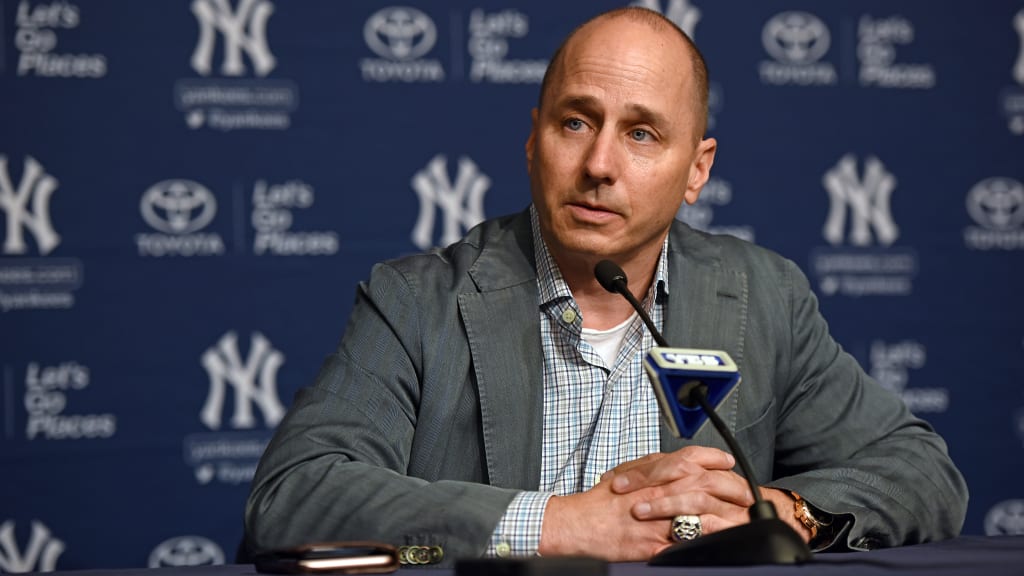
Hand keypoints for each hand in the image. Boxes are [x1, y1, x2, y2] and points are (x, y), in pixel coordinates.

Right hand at [538, 447, 745, 559]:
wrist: (579, 525)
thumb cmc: (599, 502)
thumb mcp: (625, 472)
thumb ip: (651, 465)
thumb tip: (674, 459)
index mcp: (650, 475)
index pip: (689, 459)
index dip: (713, 458)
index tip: (728, 462)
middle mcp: (657, 494)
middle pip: (702, 485)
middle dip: (729, 487)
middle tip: (746, 491)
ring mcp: (657, 521)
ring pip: (699, 514)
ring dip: (725, 516)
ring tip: (742, 517)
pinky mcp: (654, 545)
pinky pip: (685, 543)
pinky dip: (705, 542)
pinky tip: (721, 542)